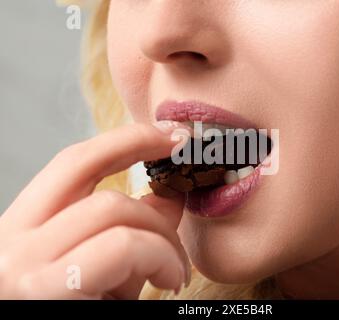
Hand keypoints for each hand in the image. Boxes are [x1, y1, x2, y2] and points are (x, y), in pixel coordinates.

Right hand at [0, 122, 190, 298]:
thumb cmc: (93, 311)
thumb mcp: (111, 268)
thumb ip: (136, 228)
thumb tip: (173, 191)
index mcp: (26, 231)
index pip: (72, 161)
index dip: (126, 138)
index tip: (171, 135)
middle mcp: (11, 242)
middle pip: (84, 165)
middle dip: (145, 167)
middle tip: (186, 189)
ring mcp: (23, 266)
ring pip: (112, 206)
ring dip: (163, 236)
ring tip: (176, 269)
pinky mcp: (48, 292)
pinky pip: (123, 246)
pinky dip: (161, 257)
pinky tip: (169, 281)